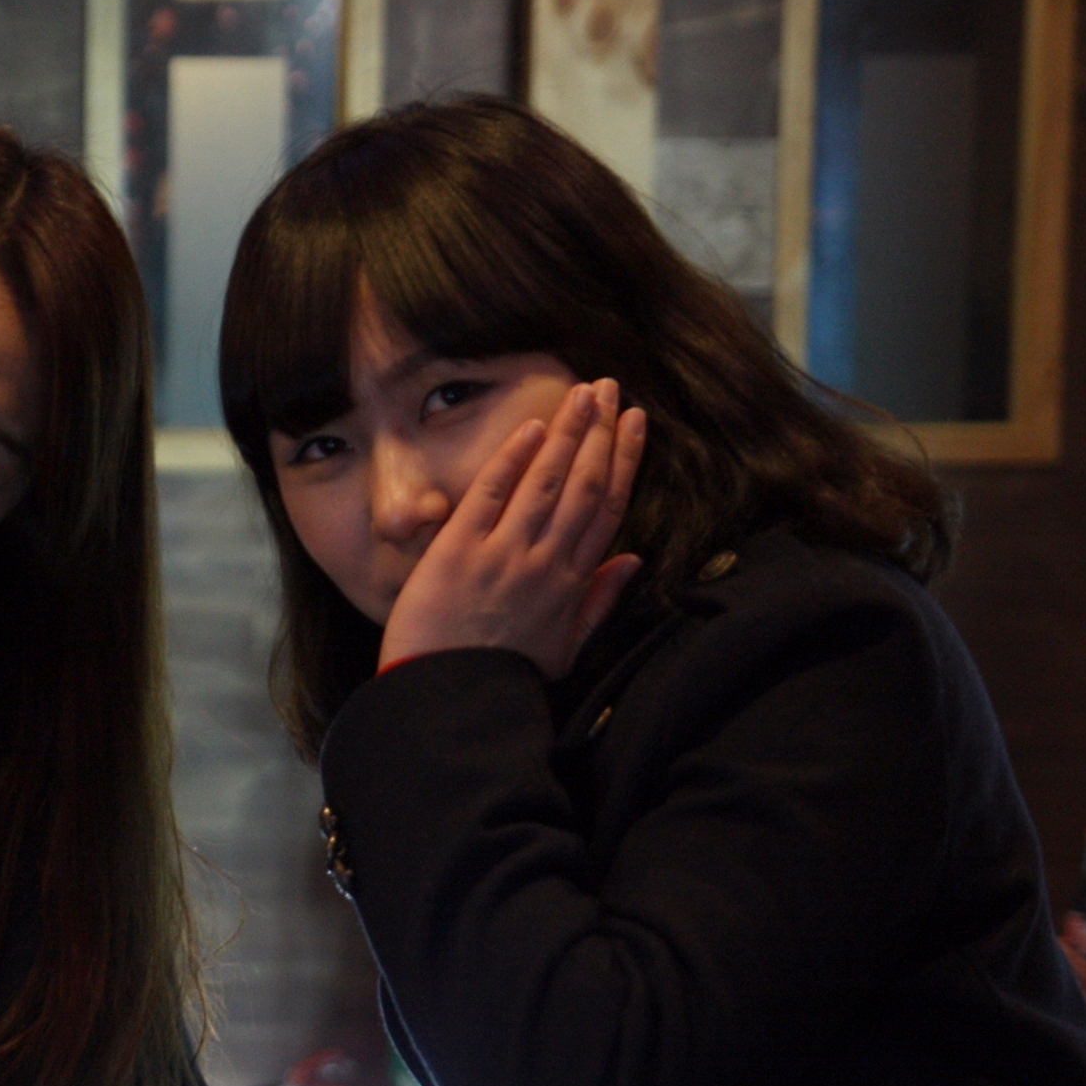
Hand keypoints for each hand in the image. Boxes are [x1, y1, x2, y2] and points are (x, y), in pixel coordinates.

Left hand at [377, 379, 645, 679]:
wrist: (448, 696)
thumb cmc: (503, 675)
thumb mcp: (566, 647)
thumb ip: (600, 601)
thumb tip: (634, 560)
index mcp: (572, 583)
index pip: (608, 508)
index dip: (625, 460)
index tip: (636, 424)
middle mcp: (545, 562)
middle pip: (585, 485)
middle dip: (601, 432)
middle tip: (612, 388)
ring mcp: (503, 554)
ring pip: (546, 482)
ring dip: (567, 433)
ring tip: (583, 392)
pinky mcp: (459, 551)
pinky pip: (490, 496)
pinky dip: (511, 460)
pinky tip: (531, 427)